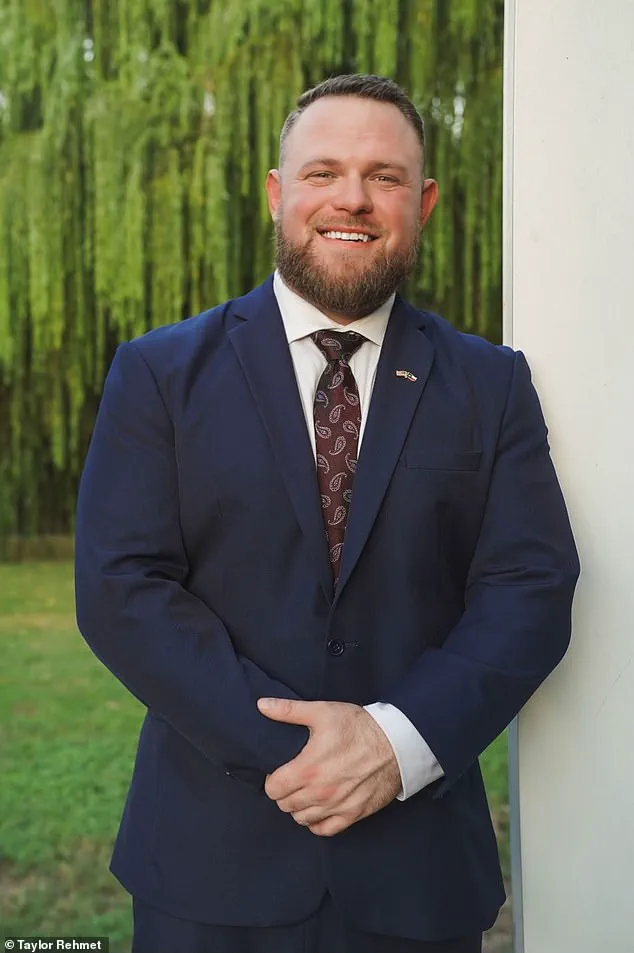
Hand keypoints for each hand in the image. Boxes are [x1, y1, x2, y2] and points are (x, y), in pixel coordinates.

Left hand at [257, 697, 401, 836]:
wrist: (396, 743)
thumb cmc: (359, 726)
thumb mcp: (322, 712)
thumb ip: (288, 711)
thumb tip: (262, 705)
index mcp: (308, 769)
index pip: (273, 789)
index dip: (273, 780)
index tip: (280, 772)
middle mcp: (320, 793)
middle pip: (285, 805)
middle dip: (285, 793)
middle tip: (293, 779)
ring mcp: (337, 806)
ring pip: (302, 819)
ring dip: (299, 807)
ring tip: (305, 791)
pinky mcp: (354, 814)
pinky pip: (325, 830)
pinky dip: (318, 822)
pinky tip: (320, 807)